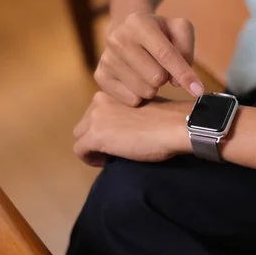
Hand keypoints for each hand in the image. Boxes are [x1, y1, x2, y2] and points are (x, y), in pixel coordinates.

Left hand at [73, 92, 191, 165]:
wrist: (175, 125)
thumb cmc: (168, 119)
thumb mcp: (142, 108)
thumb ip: (128, 113)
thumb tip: (122, 129)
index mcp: (113, 91)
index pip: (97, 110)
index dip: (105, 126)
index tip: (117, 137)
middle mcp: (99, 100)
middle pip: (85, 122)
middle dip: (95, 135)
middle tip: (112, 148)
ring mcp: (96, 118)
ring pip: (80, 135)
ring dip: (91, 146)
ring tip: (108, 156)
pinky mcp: (95, 136)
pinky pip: (80, 150)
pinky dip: (89, 158)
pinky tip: (105, 162)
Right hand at [95, 12, 203, 106]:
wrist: (127, 33)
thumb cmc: (159, 34)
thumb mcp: (178, 29)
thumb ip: (186, 48)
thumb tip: (176, 80)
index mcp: (138, 22)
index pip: (166, 54)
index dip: (185, 75)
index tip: (198, 91)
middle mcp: (117, 38)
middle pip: (156, 77)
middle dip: (165, 78)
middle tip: (161, 68)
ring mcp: (106, 58)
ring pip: (144, 91)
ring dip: (153, 87)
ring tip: (148, 73)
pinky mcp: (100, 76)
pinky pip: (131, 100)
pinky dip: (140, 95)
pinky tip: (136, 81)